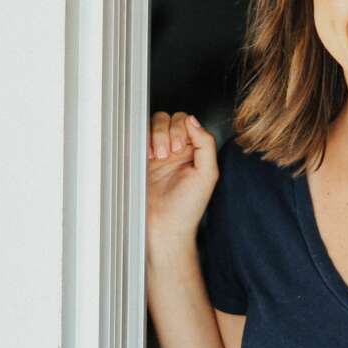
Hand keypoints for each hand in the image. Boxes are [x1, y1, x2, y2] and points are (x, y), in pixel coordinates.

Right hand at [146, 110, 218, 264]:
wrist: (165, 227)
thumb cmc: (187, 208)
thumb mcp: (207, 174)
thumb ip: (205, 144)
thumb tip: (193, 120)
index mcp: (194, 151)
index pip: (188, 122)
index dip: (184, 129)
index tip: (181, 148)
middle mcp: (176, 150)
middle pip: (170, 119)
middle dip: (168, 132)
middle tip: (169, 154)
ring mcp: (157, 154)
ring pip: (154, 125)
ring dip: (156, 136)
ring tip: (158, 157)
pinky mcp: (141, 161)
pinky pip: (139, 138)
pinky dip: (142, 140)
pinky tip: (147, 157)